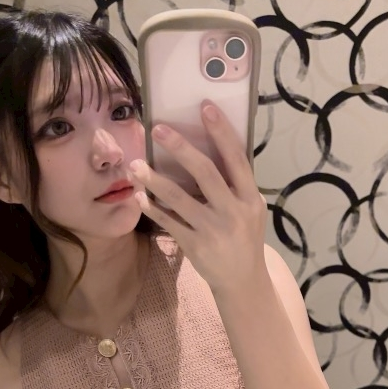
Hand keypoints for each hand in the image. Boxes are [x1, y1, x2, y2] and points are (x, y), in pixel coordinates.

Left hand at [129, 102, 267, 296]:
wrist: (243, 282)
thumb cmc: (244, 238)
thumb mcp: (251, 210)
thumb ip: (236, 185)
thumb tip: (212, 148)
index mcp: (250, 198)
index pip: (236, 158)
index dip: (221, 132)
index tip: (205, 107)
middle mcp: (233, 212)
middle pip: (206, 173)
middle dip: (181, 148)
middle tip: (158, 129)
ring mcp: (213, 230)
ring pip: (180, 199)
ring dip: (155, 180)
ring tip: (136, 165)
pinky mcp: (195, 246)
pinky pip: (169, 222)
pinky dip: (152, 208)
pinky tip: (138, 196)